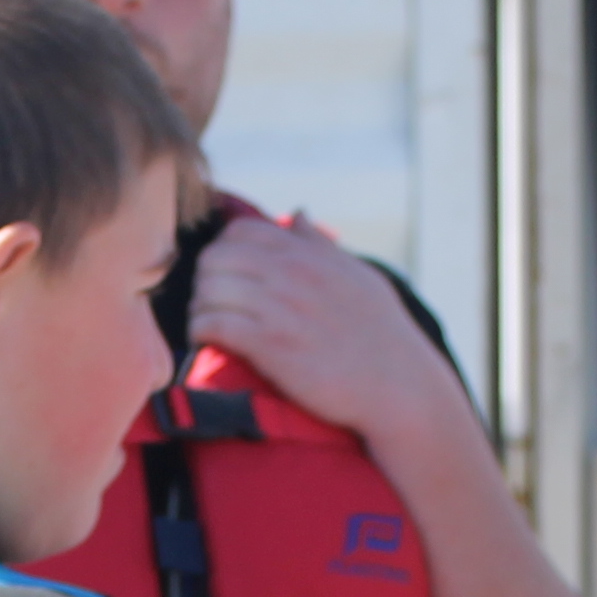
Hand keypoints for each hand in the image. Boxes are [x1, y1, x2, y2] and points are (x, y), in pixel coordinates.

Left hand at [183, 212, 462, 448]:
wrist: (398, 385)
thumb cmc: (381, 333)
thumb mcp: (357, 275)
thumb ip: (320, 244)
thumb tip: (298, 212)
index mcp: (308, 254)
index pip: (239, 232)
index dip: (223, 252)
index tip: (225, 277)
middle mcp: (291, 274)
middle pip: (215, 259)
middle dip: (204, 281)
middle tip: (210, 304)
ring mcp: (280, 309)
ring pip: (209, 291)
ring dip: (199, 308)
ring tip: (205, 324)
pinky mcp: (271, 346)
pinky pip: (215, 324)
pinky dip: (201, 331)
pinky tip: (205, 341)